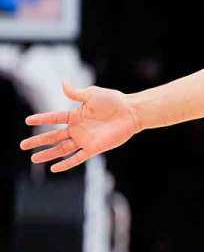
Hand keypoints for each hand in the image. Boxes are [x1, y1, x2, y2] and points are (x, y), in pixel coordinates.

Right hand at [19, 81, 143, 172]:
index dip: (42, 119)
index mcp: (76, 115)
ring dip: (48, 154)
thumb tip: (62, 83)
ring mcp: (85, 139)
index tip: (27, 120)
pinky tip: (55, 168)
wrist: (132, 112)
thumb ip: (76, 93)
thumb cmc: (114, 100)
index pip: (54, 118)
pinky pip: (78, 157)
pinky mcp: (94, 148)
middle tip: (22, 145)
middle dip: (38, 141)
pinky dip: (67, 163)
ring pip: (62, 149)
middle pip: (53, 136)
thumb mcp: (93, 94)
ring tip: (34, 159)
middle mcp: (78, 128)